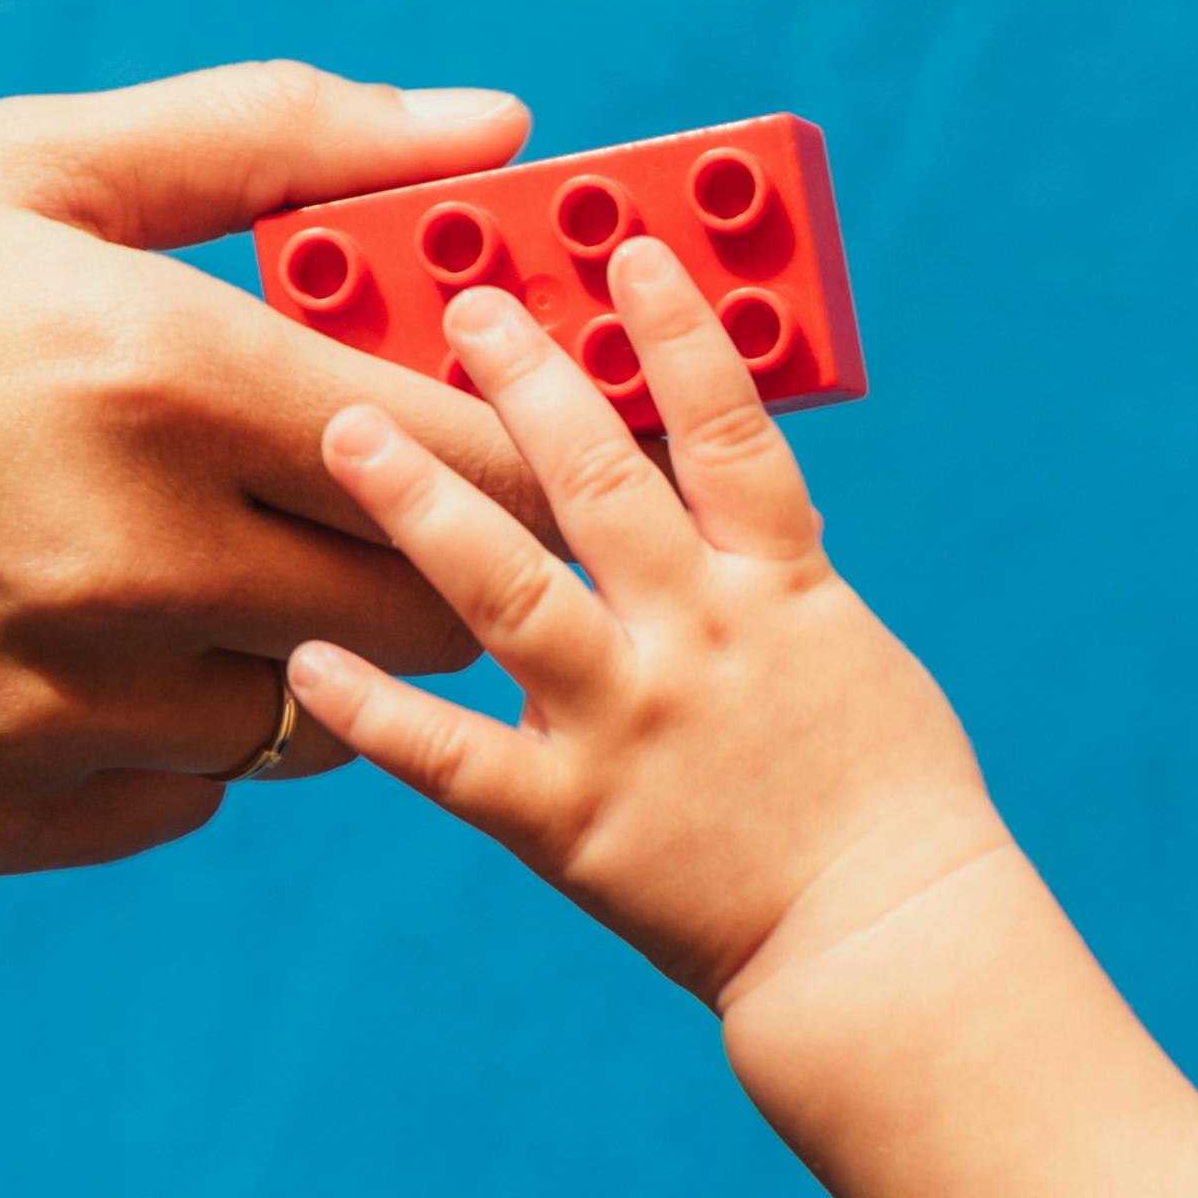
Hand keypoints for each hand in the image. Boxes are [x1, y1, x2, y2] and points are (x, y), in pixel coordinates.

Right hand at [0, 65, 556, 872]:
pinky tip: (56, 636)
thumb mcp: (23, 167)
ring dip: (278, 646)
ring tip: (158, 555)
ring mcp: (60, 710)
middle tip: (340, 497)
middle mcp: (133, 562)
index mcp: (162, 379)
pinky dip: (158, 729)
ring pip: (303, 716)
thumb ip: (284, 144)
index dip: (514, 451)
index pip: (470, 460)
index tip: (499, 430)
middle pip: (424, 611)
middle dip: (418, 555)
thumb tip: (504, 130)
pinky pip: (177, 796)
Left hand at [288, 241, 1009, 1011]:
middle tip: (457, 304)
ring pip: (508, 591)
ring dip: (422, 504)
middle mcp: (696, 637)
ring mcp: (627, 725)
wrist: (891, 946)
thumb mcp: (849, 651)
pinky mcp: (571, 821)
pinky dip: (377, 710)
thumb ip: (768, 569)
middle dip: (522, 379)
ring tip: (345, 428)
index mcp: (779, 588)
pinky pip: (454, 757)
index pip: (725, 429)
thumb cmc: (889, 801)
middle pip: (598, 480)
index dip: (676, 332)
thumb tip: (704, 484)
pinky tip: (306, 658)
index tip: (626, 252)